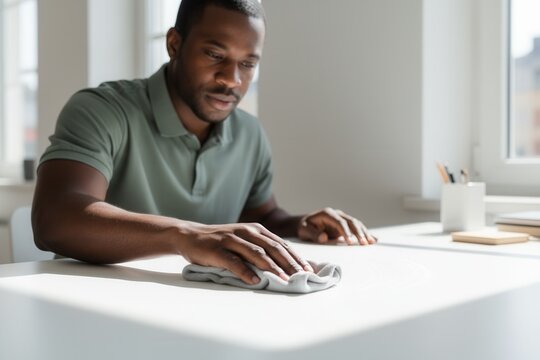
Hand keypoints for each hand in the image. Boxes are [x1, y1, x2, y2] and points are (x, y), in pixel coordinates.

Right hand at [180, 223, 312, 284]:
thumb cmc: (222, 242)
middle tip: (302, 277)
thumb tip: (287, 264)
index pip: (281, 244)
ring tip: (284, 280)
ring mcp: (231, 239)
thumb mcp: (245, 240)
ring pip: (256, 253)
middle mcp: (246, 231)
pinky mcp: (217, 249)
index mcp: (257, 229)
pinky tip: (255, 281)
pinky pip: (233, 261)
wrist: (191, 235)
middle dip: (289, 263)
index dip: (296, 258)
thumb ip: (263, 248)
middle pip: (273, 248)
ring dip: (272, 268)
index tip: (309, 271)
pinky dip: (245, 271)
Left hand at [297, 208, 376, 244]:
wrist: (305, 224)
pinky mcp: (346, 225)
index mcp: (327, 213)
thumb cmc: (304, 227)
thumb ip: (313, 233)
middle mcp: (337, 214)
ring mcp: (342, 218)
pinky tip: (374, 239)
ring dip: (364, 233)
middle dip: (358, 233)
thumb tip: (324, 238)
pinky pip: (357, 228)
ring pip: (356, 224)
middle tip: (364, 244)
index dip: (346, 231)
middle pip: (351, 222)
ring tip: (371, 243)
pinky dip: (365, 233)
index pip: (339, 222)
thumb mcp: (304, 230)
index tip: (350, 242)